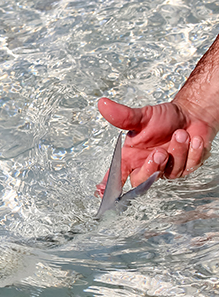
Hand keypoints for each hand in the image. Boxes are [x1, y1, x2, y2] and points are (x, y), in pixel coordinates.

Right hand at [96, 97, 213, 194]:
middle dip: (152, 167)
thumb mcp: (143, 116)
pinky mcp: (186, 168)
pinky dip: (193, 151)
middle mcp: (147, 165)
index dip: (110, 185)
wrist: (190, 114)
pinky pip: (190, 167)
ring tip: (180, 133)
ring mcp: (168, 169)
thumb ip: (123, 115)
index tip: (104, 192)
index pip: (117, 174)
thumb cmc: (164, 118)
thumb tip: (103, 104)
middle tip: (159, 152)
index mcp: (132, 156)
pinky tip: (194, 140)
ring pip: (170, 173)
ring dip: (177, 151)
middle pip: (142, 181)